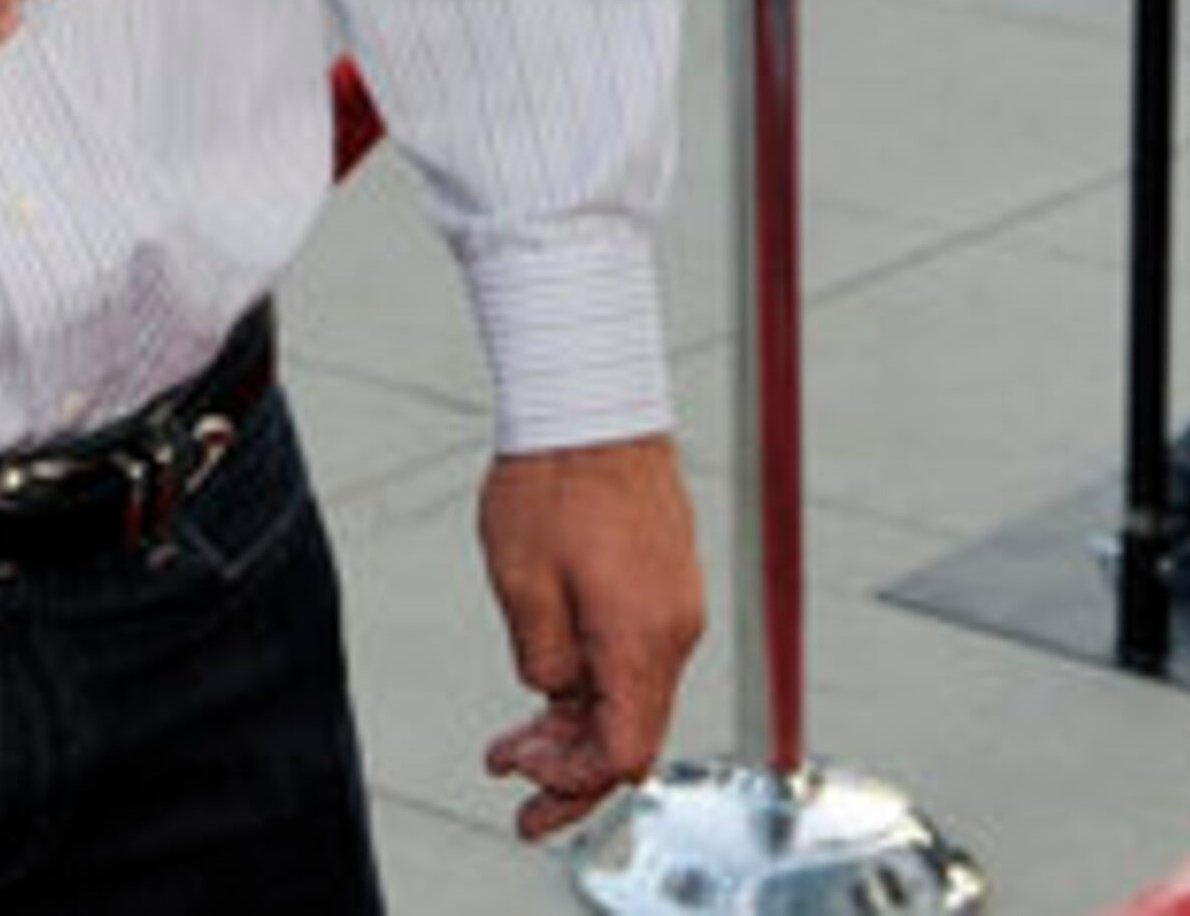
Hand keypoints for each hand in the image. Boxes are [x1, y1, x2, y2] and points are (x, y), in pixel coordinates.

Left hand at [478, 435, 705, 841]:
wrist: (590, 401)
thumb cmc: (554, 480)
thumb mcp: (521, 583)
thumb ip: (541, 658)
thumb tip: (554, 692)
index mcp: (642, 637)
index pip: (624, 751)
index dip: (571, 779)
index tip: (520, 774)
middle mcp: (673, 628)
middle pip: (635, 731)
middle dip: (573, 768)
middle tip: (515, 788)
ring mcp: (674, 603)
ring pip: (634, 692)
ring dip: (578, 721)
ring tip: (516, 738)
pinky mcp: (665, 580)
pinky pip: (637, 653)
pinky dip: (597, 679)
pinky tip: (551, 680)